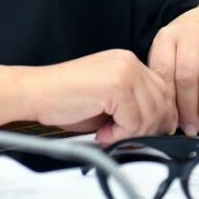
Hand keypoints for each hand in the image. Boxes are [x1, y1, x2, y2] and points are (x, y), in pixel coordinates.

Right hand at [18, 49, 174, 144]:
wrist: (36, 92)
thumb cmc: (64, 98)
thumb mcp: (107, 99)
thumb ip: (133, 104)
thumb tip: (161, 125)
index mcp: (126, 61)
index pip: (163, 90)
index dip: (159, 116)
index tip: (146, 132)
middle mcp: (128, 61)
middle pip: (163, 102)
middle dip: (148, 127)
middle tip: (124, 137)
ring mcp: (123, 71)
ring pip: (151, 114)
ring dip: (132, 133)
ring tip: (108, 134)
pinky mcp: (115, 85)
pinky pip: (134, 121)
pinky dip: (120, 134)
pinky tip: (101, 132)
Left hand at [147, 0, 198, 135]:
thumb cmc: (190, 48)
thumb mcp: (171, 55)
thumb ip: (167, 80)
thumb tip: (168, 118)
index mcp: (168, 36)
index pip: (164, 72)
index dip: (167, 101)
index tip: (170, 122)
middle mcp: (192, 33)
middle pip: (187, 77)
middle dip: (188, 108)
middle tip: (190, 127)